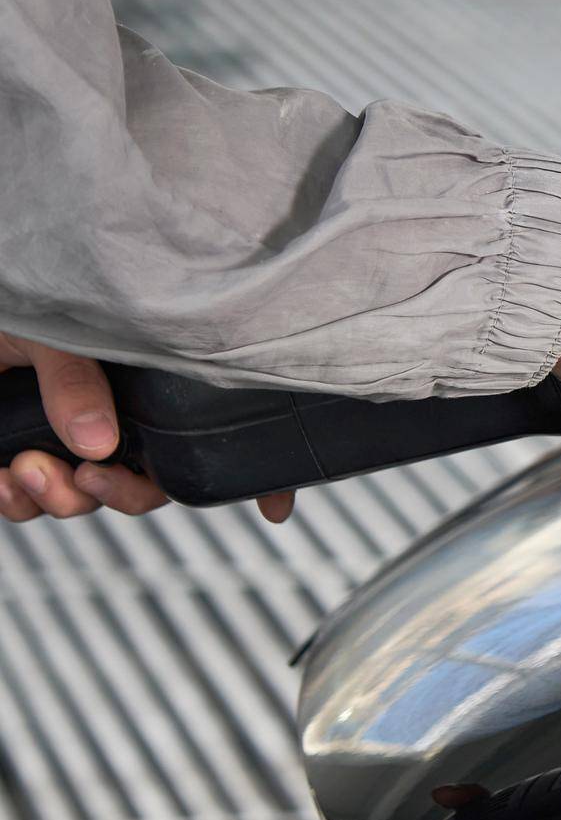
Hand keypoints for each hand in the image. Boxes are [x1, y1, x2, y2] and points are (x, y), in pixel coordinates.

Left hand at [0, 334, 293, 522]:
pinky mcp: (24, 462)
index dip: (250, 476)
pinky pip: (32, 506)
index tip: (274, 509)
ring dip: (58, 499)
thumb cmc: (12, 310)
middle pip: (148, 487)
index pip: (206, 435)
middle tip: (87, 477)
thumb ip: (77, 383)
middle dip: (119, 495)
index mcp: (144, 387)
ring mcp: (69, 444)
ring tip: (26, 468)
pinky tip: (4, 478)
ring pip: (88, 502)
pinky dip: (17, 501)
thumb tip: (98, 444)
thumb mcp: (53, 334)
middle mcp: (116, 419)